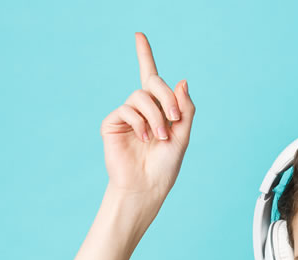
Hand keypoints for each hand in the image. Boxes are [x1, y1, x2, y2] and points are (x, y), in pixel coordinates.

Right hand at [100, 32, 195, 199]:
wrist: (146, 187)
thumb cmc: (164, 166)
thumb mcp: (183, 136)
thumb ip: (185, 109)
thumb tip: (182, 80)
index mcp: (158, 109)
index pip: (151, 77)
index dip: (144, 55)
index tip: (138, 35)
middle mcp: (141, 109)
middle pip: (153, 82)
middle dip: (166, 96)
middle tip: (173, 118)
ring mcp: (126, 115)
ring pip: (141, 96)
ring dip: (155, 115)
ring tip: (160, 137)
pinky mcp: (112, 124)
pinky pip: (127, 109)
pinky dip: (140, 123)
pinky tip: (144, 139)